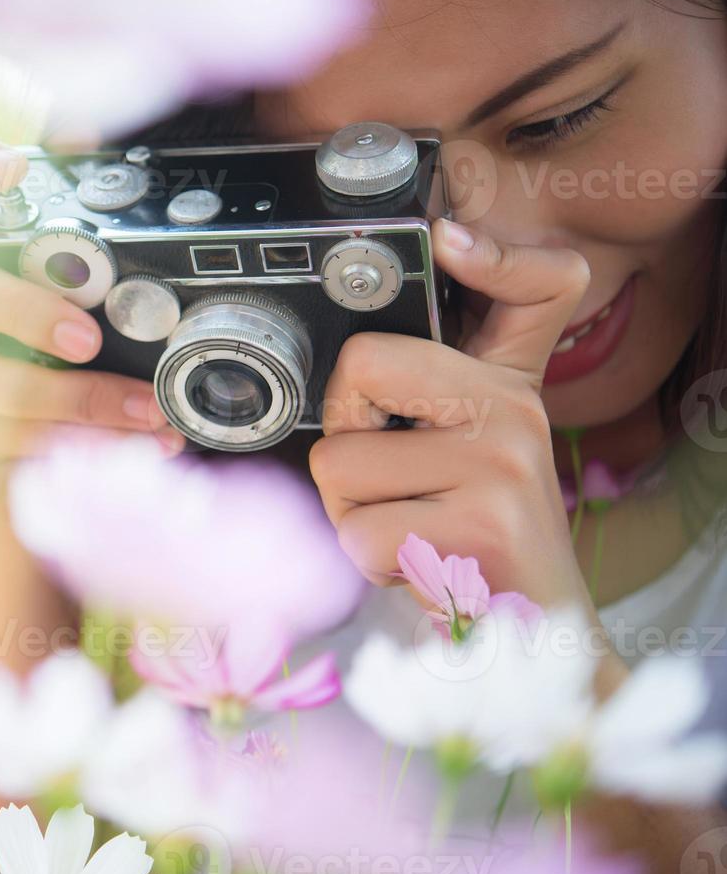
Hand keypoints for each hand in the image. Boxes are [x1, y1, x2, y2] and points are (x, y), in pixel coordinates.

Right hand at [0, 128, 170, 494]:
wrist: (4, 457)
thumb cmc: (37, 349)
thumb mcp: (60, 290)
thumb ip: (80, 259)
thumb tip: (132, 231)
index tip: (14, 169)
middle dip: (18, 308)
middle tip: (87, 339)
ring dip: (81, 397)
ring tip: (147, 410)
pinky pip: (14, 437)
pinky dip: (85, 442)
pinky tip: (132, 443)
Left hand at [309, 218, 591, 608]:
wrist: (537, 638)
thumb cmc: (479, 540)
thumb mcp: (475, 451)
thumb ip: (431, 392)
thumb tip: (359, 352)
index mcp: (511, 383)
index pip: (531, 285)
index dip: (489, 253)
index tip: (449, 236)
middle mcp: (515, 409)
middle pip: (361, 367)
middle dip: (343, 436)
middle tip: (386, 477)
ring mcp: (500, 463)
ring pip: (337, 464)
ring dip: (349, 515)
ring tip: (408, 530)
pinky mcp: (478, 526)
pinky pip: (356, 532)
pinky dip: (367, 562)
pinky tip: (417, 565)